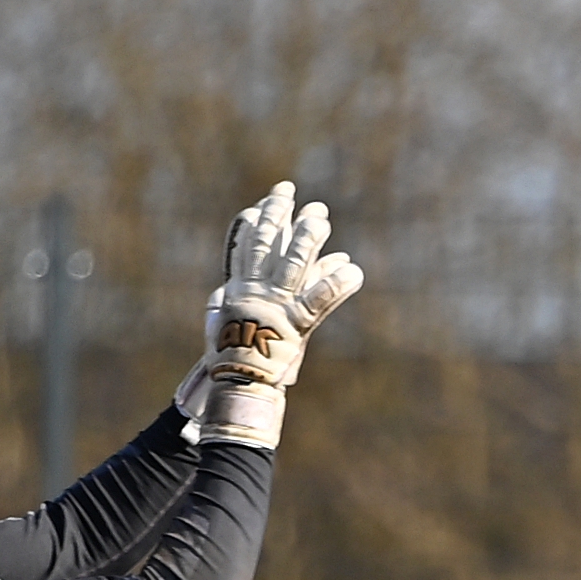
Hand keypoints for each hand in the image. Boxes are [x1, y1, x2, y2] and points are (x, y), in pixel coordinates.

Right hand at [179, 181, 364, 448]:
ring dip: (307, 239)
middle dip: (279, 216)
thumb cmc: (229, 360)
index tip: (268, 198)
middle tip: (292, 192)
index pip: (245, 246)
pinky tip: (353, 269)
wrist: (236, 387)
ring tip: (320, 217)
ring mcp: (276, 307)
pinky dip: (337, 284)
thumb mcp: (227, 322)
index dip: (256, 220)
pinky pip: (321, 301)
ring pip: (293, 265)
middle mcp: (255, 293)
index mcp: (237, 291)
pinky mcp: (297, 326)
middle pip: (267, 245)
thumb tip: (234, 283)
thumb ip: (236, 299)